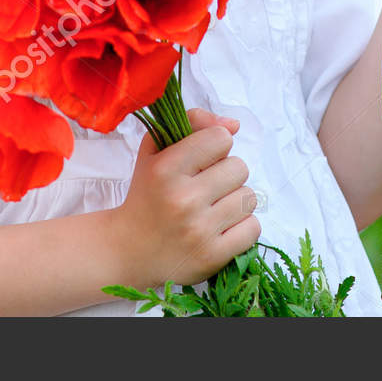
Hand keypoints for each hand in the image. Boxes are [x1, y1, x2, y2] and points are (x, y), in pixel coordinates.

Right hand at [113, 108, 258, 290]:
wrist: (128, 250)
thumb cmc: (148, 194)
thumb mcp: (156, 150)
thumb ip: (193, 123)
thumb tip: (234, 125)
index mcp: (166, 169)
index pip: (221, 138)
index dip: (215, 146)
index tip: (201, 160)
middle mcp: (183, 199)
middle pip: (240, 167)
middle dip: (226, 175)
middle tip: (205, 188)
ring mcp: (199, 230)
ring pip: (249, 197)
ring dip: (234, 201)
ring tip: (212, 209)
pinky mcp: (212, 257)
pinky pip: (253, 228)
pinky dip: (241, 227)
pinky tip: (220, 228)